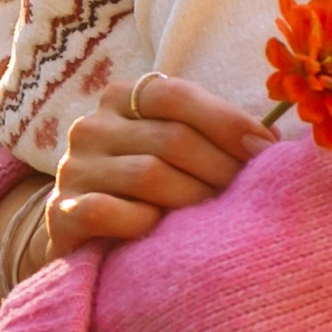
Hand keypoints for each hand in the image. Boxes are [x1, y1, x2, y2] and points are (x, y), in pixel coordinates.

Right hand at [49, 74, 277, 248]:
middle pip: (171, 138)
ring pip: (147, 174)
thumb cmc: (147, 190)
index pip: (177, 96)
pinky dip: (141, 222)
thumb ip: (210, 134)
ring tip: (214, 218)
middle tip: (247, 195)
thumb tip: (270, 141)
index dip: (227, 121)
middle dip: (219, 168)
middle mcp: (91, 126)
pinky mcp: (60, 211)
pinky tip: (158, 231)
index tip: (265, 151)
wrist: (87, 234)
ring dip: (191, 198)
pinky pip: (107, 211)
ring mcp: (72, 167)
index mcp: (122, 98)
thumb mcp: (174, 150)